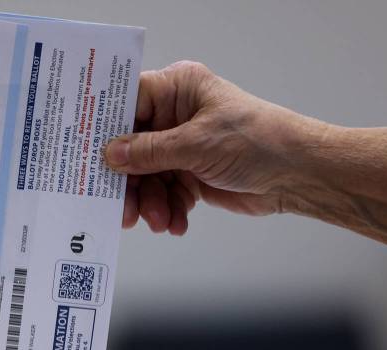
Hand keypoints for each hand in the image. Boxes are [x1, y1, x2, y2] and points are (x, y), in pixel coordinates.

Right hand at [105, 61, 323, 234]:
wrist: (297, 175)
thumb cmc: (259, 141)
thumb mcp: (197, 144)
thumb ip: (150, 151)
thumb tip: (111, 155)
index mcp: (178, 90)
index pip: (128, 103)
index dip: (107, 128)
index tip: (88, 153)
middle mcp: (176, 116)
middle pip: (132, 148)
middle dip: (130, 182)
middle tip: (123, 208)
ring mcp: (182, 146)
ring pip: (145, 177)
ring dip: (150, 202)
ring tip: (160, 220)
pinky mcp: (190, 174)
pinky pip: (164, 194)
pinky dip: (167, 210)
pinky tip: (176, 222)